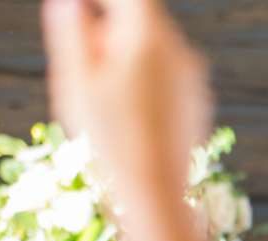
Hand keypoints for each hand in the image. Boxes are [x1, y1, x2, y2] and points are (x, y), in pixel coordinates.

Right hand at [42, 0, 210, 204]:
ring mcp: (194, 79)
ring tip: (103, 93)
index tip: (79, 7)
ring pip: (156, 50)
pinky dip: (146, 81)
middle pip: (143, 19)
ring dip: (128, 56)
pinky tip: (127, 113)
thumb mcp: (76, 80)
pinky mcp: (198, 105)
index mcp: (149, 36)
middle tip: (83, 57)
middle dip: (111, 28)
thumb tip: (69, 3)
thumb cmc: (111, 139)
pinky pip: (168, 78)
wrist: (156, 195)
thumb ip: (71, 31)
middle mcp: (181, 51)